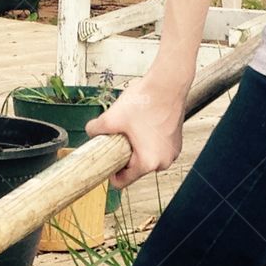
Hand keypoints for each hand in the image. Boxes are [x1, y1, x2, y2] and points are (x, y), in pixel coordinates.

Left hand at [85, 71, 188, 188]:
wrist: (168, 83)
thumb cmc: (147, 100)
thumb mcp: (112, 117)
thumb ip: (95, 129)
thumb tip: (90, 133)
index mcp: (148, 163)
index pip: (122, 182)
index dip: (110, 172)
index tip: (106, 159)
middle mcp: (163, 162)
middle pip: (134, 169)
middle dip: (124, 156)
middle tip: (119, 138)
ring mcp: (172, 152)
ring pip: (145, 158)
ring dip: (136, 148)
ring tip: (133, 128)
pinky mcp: (175, 142)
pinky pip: (156, 148)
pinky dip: (148, 141)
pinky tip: (144, 125)